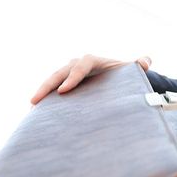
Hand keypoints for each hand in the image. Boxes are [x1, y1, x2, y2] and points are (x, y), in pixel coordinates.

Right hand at [30, 54, 151, 103]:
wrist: (116, 79)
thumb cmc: (124, 74)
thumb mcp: (131, 71)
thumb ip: (139, 66)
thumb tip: (145, 61)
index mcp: (91, 60)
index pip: (80, 66)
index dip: (71, 77)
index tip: (64, 91)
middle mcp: (76, 66)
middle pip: (59, 74)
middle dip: (47, 86)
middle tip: (35, 100)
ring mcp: (68, 75)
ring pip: (51, 82)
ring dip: (41, 94)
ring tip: (31, 109)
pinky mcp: (65, 86)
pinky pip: (52, 92)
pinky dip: (44, 102)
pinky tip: (35, 116)